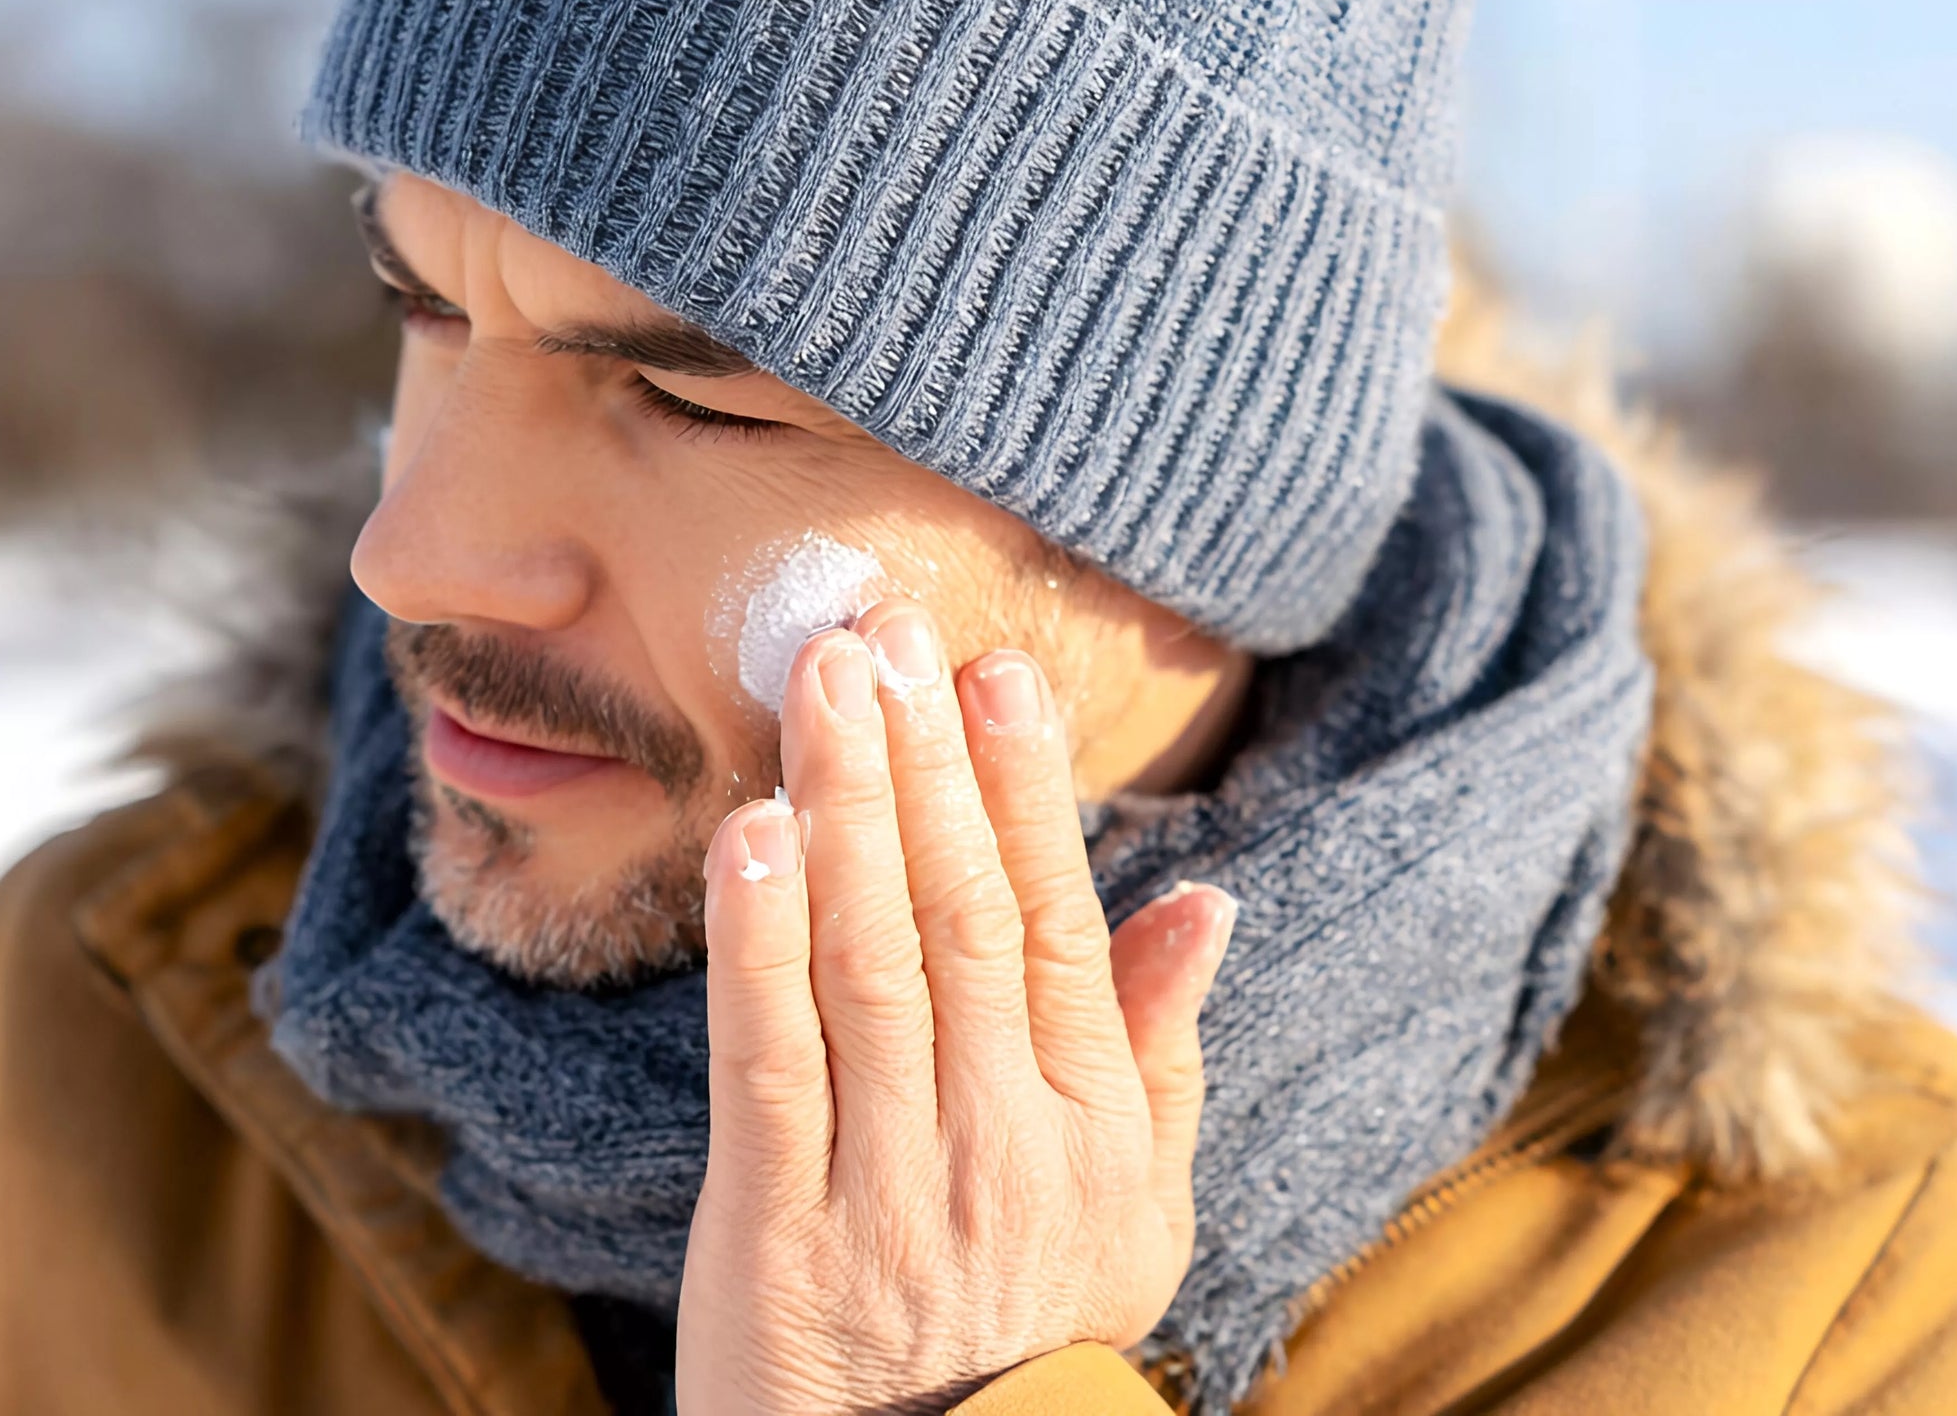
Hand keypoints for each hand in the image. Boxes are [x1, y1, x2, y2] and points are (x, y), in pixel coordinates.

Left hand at [675, 599, 1237, 1414]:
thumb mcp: (1133, 1207)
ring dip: (843, 809)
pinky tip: (749, 837)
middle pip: (958, 917)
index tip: (989, 669)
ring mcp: (893, 1186)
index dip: (1020, 787)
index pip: (1057, 922)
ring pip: (868, 964)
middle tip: (879, 626)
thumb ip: (1161, 1050)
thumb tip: (1207, 903)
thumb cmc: (1030, 1329)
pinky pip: (771, 1063)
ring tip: (816, 684)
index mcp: (1093, 1122)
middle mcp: (1005, 1141)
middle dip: (919, 761)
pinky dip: (757, 945)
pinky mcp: (781, 1233)